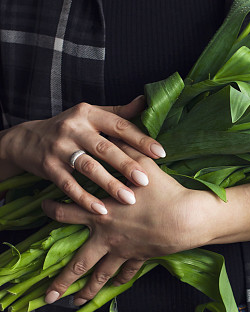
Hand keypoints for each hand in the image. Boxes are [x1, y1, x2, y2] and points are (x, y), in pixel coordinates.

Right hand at [0, 96, 165, 213]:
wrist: (26, 139)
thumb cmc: (68, 128)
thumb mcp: (90, 115)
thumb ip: (118, 112)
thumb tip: (145, 101)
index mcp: (88, 113)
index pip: (119, 125)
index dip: (140, 139)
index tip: (160, 153)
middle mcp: (74, 128)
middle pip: (105, 147)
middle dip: (126, 165)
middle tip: (145, 181)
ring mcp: (60, 148)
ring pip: (88, 167)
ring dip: (109, 184)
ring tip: (128, 199)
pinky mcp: (49, 167)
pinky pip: (70, 186)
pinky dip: (85, 199)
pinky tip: (101, 210)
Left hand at [41, 145, 208, 304]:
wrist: (186, 218)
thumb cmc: (163, 191)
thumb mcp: (140, 163)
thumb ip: (122, 148)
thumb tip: (111, 131)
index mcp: (100, 213)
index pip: (66, 212)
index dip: (51, 209)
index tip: (43, 207)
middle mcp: (107, 237)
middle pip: (78, 263)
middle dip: (61, 281)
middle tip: (46, 296)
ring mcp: (124, 250)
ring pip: (100, 275)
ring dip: (86, 291)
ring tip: (73, 304)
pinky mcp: (140, 257)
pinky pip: (127, 272)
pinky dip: (118, 281)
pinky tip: (111, 289)